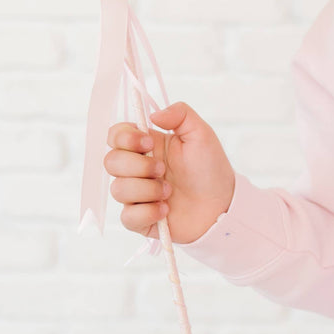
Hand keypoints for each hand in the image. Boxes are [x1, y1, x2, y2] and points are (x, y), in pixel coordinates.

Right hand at [103, 101, 235, 245]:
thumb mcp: (201, 134)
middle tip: (163, 169)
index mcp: (146, 146)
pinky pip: (128, 216)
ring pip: (118, 190)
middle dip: (138, 166)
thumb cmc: (210, 169)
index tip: (149, 143)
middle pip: (111, 162)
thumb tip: (153, 115)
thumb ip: (180, 114)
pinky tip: (166, 209)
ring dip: (147, 190)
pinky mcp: (139, 219)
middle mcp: (136, 169)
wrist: (222, 205)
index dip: (124, 138)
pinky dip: (148, 212)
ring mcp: (136, 194)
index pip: (116, 135)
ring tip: (169, 191)